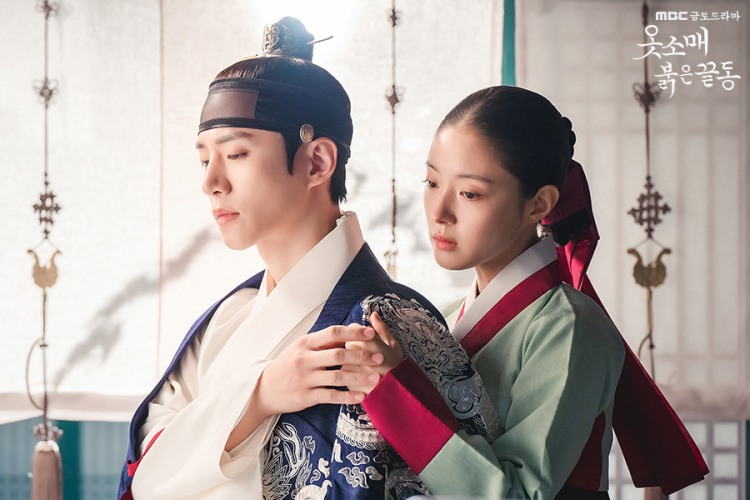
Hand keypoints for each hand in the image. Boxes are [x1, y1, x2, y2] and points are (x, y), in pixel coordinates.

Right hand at [226, 325, 383, 450]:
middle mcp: (305, 359)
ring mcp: (305, 379)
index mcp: (305, 343)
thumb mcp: (301, 348)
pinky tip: (361, 396)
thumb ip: (323, 342)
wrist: (262, 389)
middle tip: (380, 357)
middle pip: (338, 354)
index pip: (333, 333)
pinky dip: (347, 397)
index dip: (354, 332)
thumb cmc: (287, 365)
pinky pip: (331, 396)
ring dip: (360, 377)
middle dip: (362, 355)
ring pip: (337, 377)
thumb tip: (350, 331)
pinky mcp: (306, 396)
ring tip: (377, 377)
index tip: (371, 333)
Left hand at [344, 312, 403, 392]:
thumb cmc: (395, 368)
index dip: (358, 333)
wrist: (394, 395)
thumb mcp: (392, 345)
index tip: (367, 341)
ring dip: (348, 360)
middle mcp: (354, 351)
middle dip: (352, 346)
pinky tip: (359, 378)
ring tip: (364, 369)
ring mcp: (347, 366)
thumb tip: (373, 314)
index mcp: (366, 340)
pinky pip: (340, 372)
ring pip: (341, 357)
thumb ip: (380, 328)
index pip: (352, 328)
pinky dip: (347, 373)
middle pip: (344, 342)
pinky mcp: (343, 380)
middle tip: (366, 355)